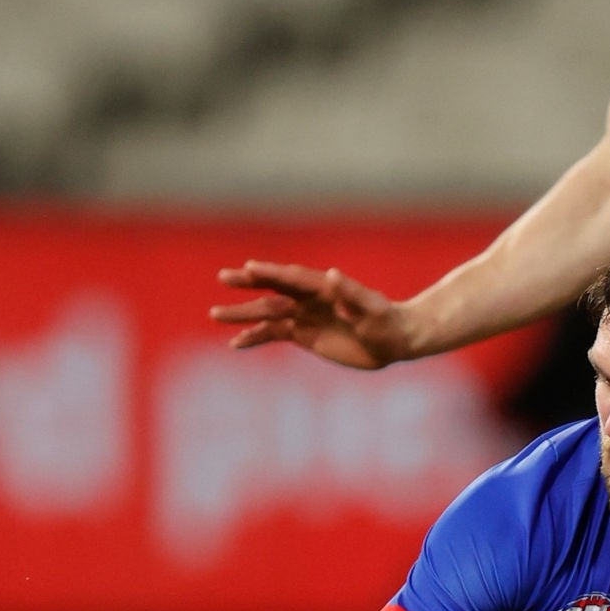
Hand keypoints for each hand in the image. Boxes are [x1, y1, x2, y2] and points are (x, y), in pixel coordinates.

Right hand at [210, 261, 414, 366]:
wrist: (394, 340)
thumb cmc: (387, 321)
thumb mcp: (373, 308)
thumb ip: (351, 292)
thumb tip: (332, 274)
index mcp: (324, 288)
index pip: (293, 278)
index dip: (272, 272)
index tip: (250, 267)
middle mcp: (310, 299)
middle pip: (273, 289)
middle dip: (249, 283)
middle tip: (223, 277)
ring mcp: (305, 316)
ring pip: (267, 313)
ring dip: (243, 314)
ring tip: (215, 314)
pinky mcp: (304, 335)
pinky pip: (274, 334)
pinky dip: (255, 337)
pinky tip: (235, 343)